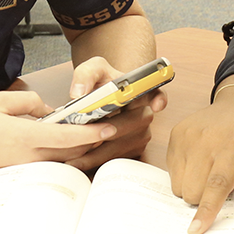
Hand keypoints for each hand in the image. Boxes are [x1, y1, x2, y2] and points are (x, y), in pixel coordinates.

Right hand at [0, 90, 115, 175]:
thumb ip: (29, 101)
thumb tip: (50, 110)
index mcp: (24, 138)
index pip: (67, 136)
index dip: (91, 132)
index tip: (109, 126)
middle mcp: (28, 159)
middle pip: (72, 152)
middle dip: (95, 142)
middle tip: (113, 129)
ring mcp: (25, 171)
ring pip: (64, 162)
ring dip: (82, 151)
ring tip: (99, 138)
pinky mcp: (21, 176)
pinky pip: (50, 167)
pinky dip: (66, 158)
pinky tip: (74, 148)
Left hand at [53, 56, 168, 170]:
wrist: (99, 99)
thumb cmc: (101, 82)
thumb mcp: (92, 70)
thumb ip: (85, 75)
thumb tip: (79, 93)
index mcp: (140, 91)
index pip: (156, 92)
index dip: (159, 99)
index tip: (156, 105)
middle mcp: (144, 113)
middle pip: (136, 124)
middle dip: (111, 131)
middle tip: (87, 137)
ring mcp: (140, 134)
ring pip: (125, 146)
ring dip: (100, 153)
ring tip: (74, 158)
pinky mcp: (132, 150)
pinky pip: (118, 159)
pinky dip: (98, 161)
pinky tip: (79, 162)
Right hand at [166, 75, 233, 233]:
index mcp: (232, 146)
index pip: (216, 185)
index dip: (207, 209)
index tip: (197, 229)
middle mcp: (205, 140)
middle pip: (193, 191)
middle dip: (205, 197)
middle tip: (223, 182)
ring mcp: (188, 136)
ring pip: (179, 184)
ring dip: (193, 186)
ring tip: (212, 170)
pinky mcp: (177, 134)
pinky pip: (171, 170)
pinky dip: (185, 173)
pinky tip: (201, 161)